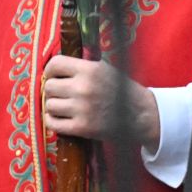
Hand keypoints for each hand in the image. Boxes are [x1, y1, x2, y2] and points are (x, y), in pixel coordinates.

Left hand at [41, 55, 157, 145]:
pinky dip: (53, 121)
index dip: (51, 71)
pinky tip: (62, 119)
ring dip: (54, 107)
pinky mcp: (81, 127)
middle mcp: (84, 87)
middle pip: (49, 86)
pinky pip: (52, 123)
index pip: (55, 64)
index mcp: (91, 70)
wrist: (142, 115)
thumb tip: (53, 68)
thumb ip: (82, 68)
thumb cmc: (122, 91)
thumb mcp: (106, 70)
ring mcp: (81, 108)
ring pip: (49, 105)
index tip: (55, 76)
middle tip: (63, 95)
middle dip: (54, 91)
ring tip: (65, 108)